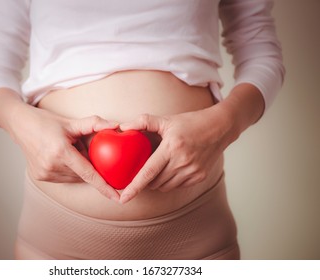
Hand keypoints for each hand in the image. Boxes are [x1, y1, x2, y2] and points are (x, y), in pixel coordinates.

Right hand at [8, 104, 119, 200]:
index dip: (104, 187)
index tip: (118, 198)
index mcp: (61, 152)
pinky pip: (63, 178)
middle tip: (77, 146)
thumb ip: (94, 124)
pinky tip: (59, 156)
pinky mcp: (39, 177)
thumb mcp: (71, 122)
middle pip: (82, 174)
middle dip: (87, 164)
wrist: (20, 125)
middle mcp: (51, 165)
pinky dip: (68, 170)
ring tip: (65, 150)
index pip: (88, 173)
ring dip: (77, 168)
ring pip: (73, 178)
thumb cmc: (47, 122)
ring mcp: (44, 173)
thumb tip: (117, 124)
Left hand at [119, 105, 235, 203]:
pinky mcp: (200, 176)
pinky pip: (178, 186)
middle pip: (155, 182)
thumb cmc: (190, 122)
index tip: (123, 199)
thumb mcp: (167, 119)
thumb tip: (122, 126)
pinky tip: (173, 168)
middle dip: (145, 180)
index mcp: (171, 148)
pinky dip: (171, 181)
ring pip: (165, 187)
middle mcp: (182, 162)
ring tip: (160, 167)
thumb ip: (143, 121)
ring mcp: (193, 171)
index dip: (134, 187)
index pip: (148, 172)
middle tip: (145, 168)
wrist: (220, 127)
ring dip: (158, 182)